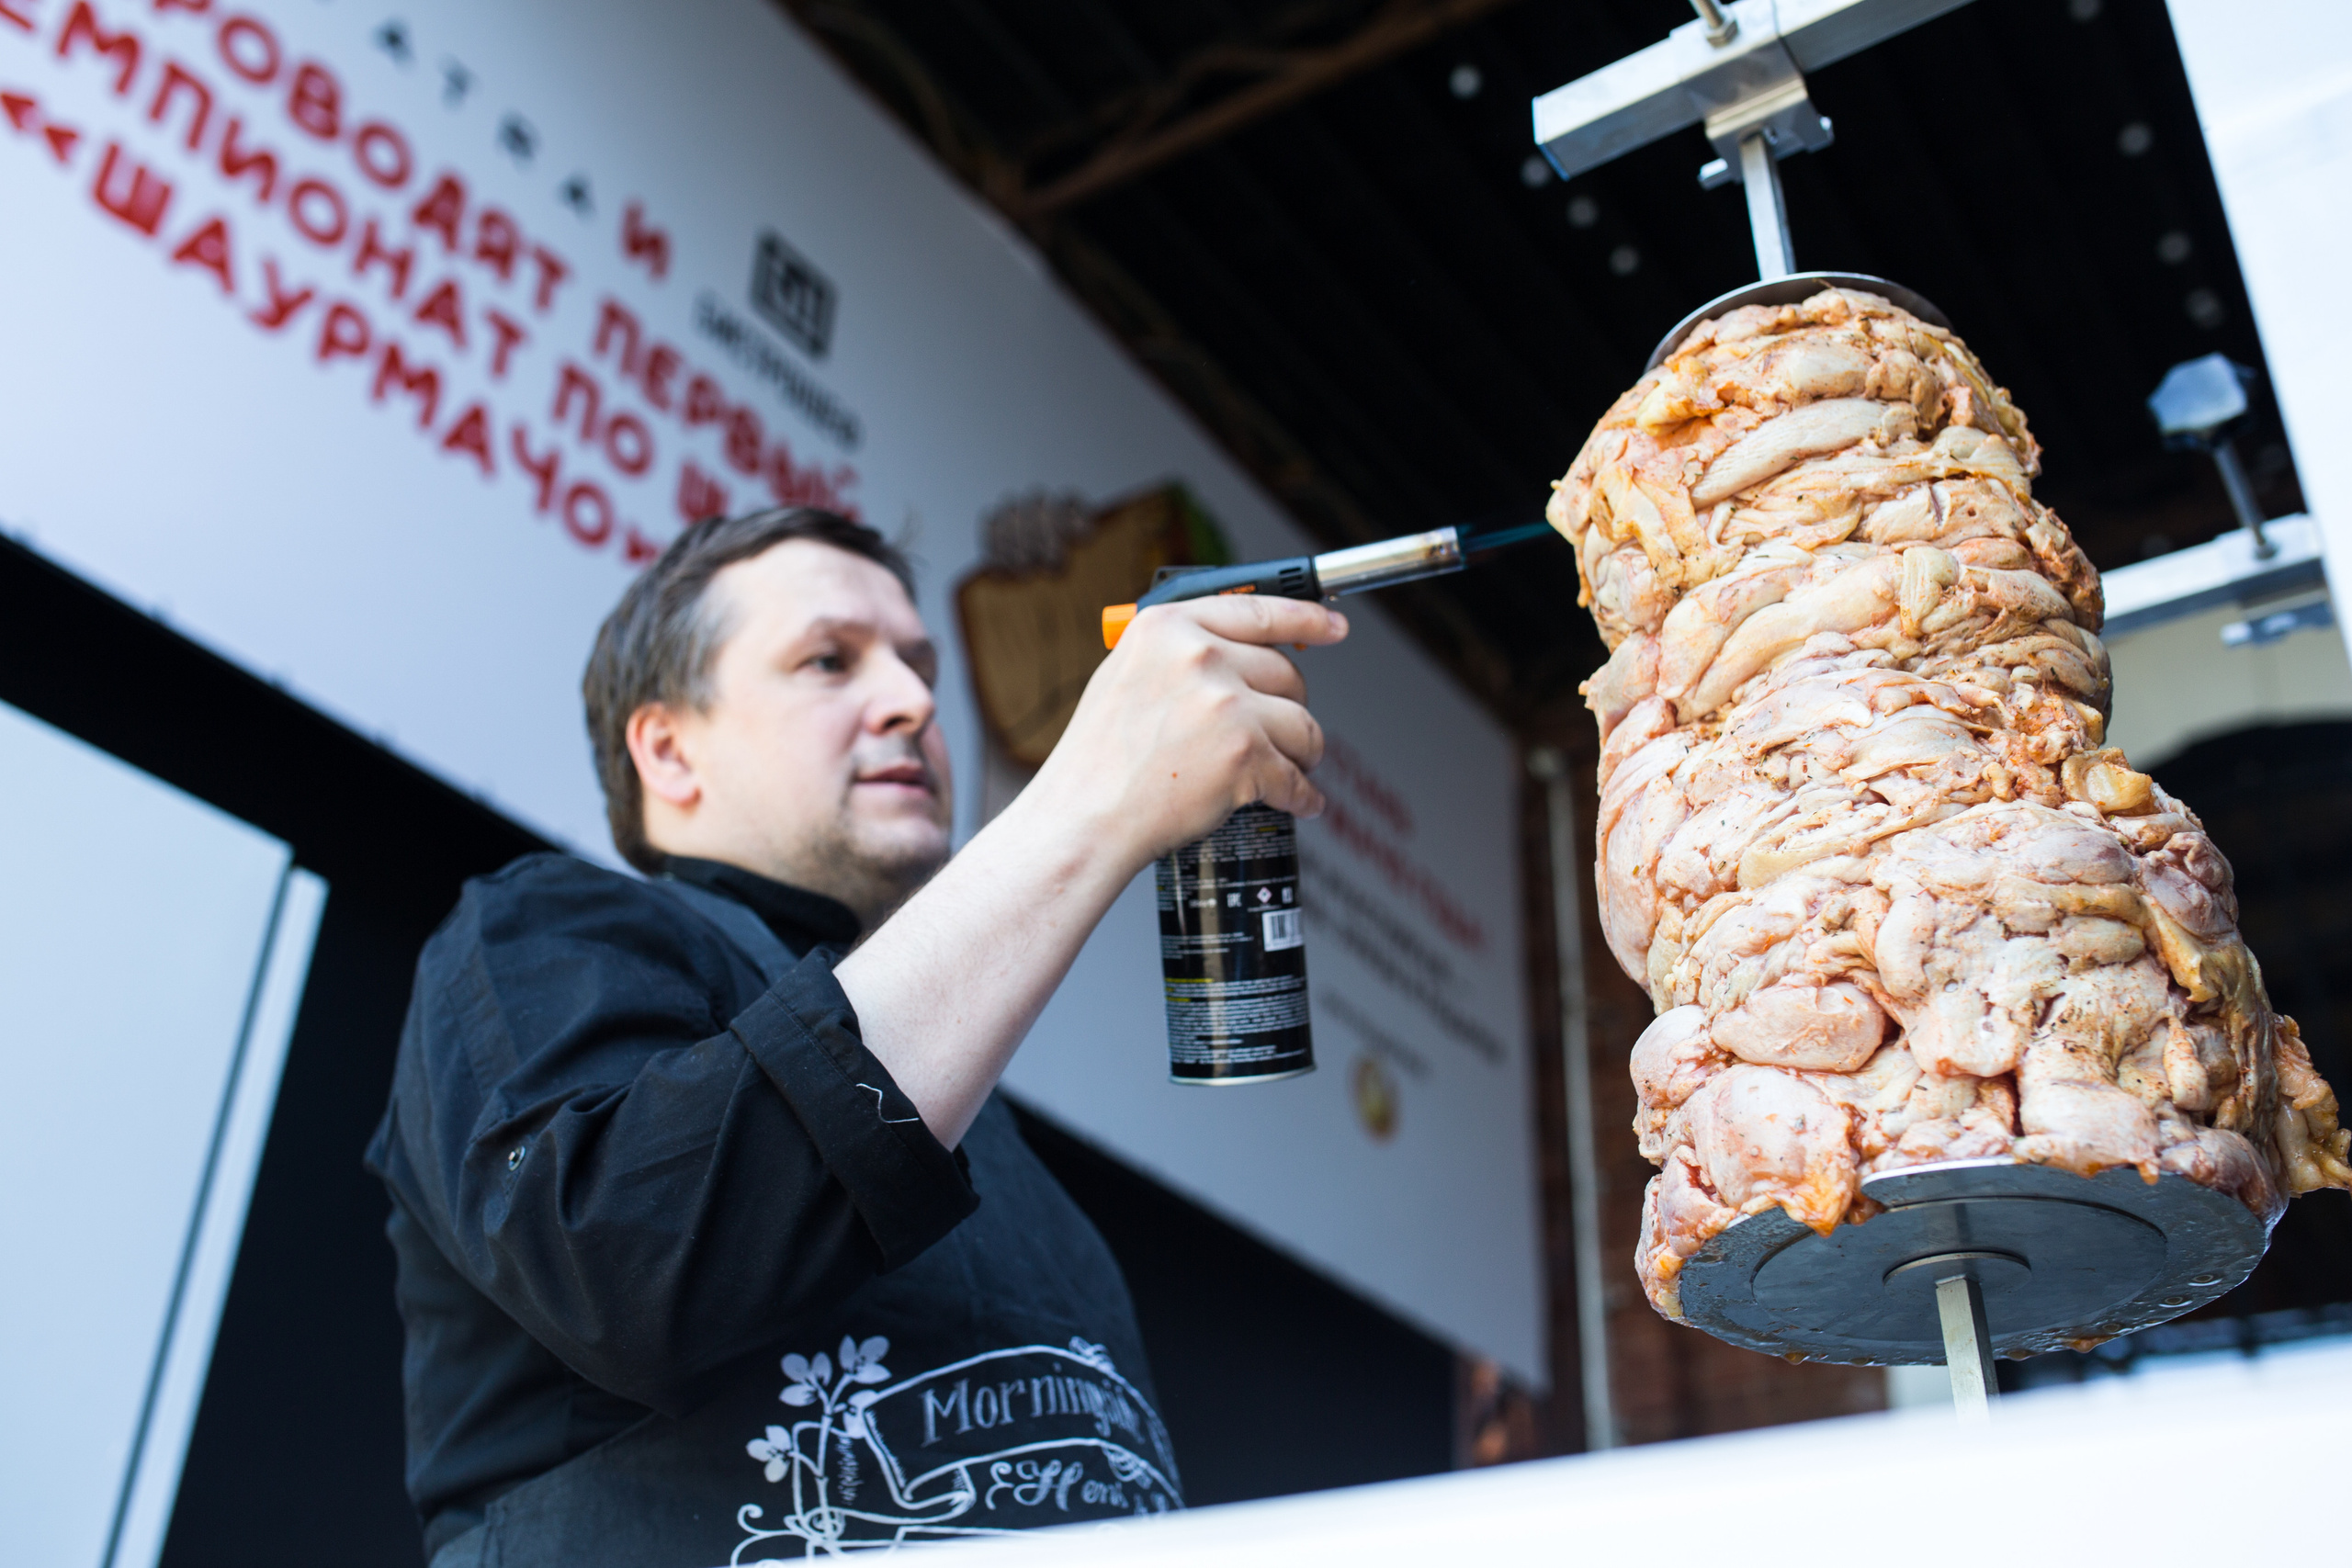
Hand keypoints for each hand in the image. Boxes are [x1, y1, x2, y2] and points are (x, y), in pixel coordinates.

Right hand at [832, 593, 1344, 1147]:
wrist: (1085, 817)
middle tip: (1283, 732)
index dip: (1307, 619)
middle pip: (1287, 673)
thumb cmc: (1098, 760)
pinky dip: (1301, 795)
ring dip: (1303, 751)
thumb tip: (1238, 654)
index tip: (1333, 627)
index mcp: (1169, 627)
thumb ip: (1180, 654)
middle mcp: (1200, 657)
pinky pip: (1296, 775)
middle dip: (1290, 707)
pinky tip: (1297, 801)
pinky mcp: (1244, 755)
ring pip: (1302, 723)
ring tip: (1291, 768)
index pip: (1259, 610)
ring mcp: (1226, 705)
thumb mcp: (1126, 676)